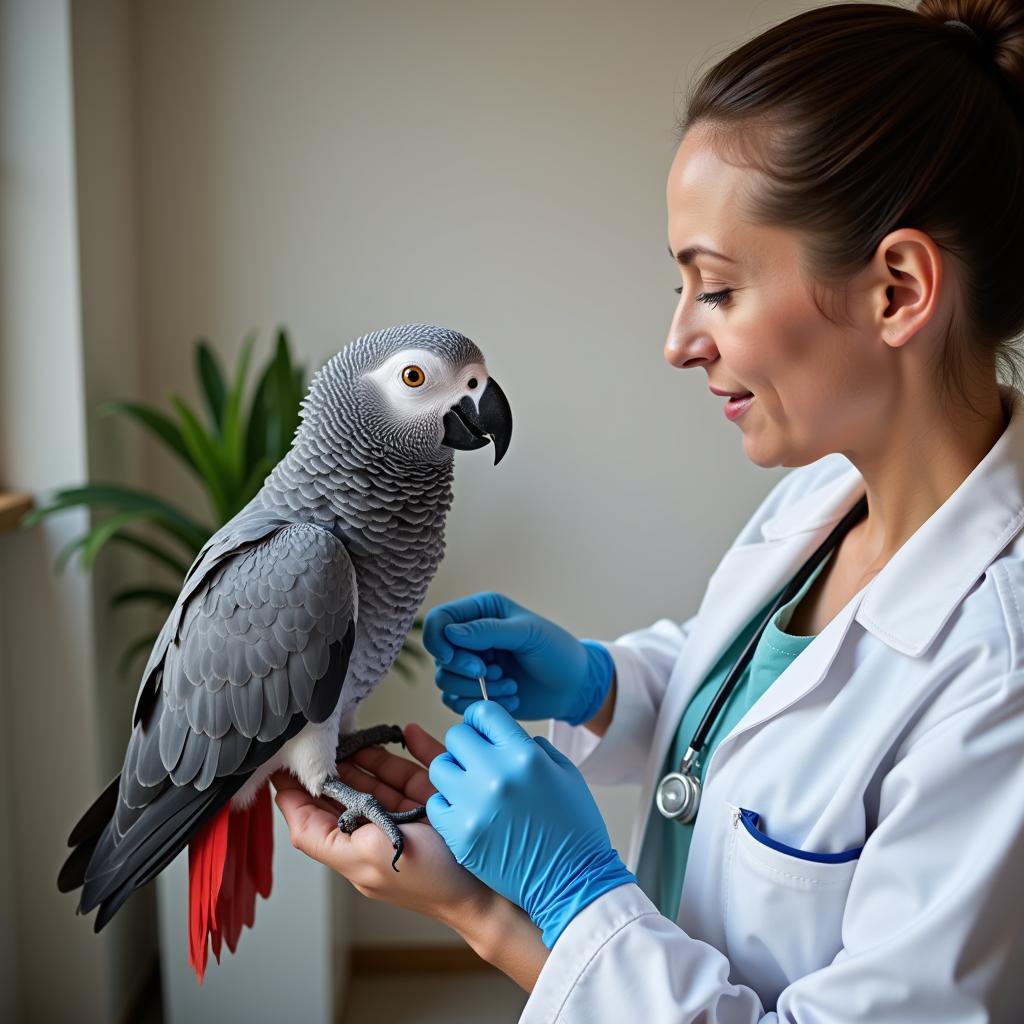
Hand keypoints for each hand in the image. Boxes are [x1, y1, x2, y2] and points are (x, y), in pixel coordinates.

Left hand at [271, 724, 490, 930]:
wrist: (488, 888)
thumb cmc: (433, 880)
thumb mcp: (369, 857)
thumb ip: (324, 835)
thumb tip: (295, 802)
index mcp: (354, 852)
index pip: (310, 822)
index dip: (294, 795)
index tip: (282, 765)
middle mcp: (375, 833)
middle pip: (345, 794)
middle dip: (333, 766)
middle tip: (322, 737)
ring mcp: (405, 817)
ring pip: (377, 779)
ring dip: (367, 754)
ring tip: (355, 731)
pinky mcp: (432, 803)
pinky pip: (413, 771)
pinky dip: (410, 751)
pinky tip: (406, 733)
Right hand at [422, 591, 614, 723]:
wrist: (574, 686)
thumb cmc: (557, 651)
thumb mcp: (527, 633)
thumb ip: (488, 631)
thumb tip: (449, 633)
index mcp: (481, 611)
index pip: (439, 619)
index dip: (437, 640)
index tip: (452, 658)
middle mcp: (470, 637)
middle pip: (439, 655)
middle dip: (462, 669)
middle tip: (489, 672)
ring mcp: (471, 666)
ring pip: (445, 681)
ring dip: (476, 689)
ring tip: (510, 686)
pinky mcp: (475, 692)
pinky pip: (457, 702)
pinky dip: (481, 704)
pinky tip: (511, 699)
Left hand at [427, 701, 635, 947]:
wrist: (572, 882)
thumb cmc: (573, 829)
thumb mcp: (565, 773)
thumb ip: (532, 747)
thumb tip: (504, 734)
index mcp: (524, 756)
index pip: (484, 713)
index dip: (481, 719)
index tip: (481, 729)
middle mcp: (496, 775)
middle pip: (458, 737)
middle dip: (466, 745)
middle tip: (476, 761)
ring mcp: (475, 806)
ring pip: (440, 768)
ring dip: (452, 773)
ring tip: (469, 787)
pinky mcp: (461, 836)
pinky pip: (435, 804)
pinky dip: (447, 806)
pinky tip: (465, 812)